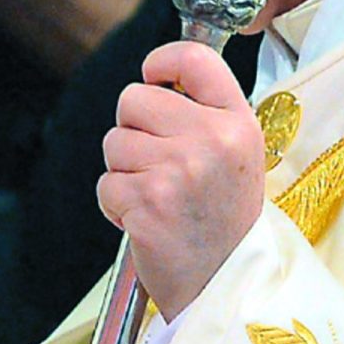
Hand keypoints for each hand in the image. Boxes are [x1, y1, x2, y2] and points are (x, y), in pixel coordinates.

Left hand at [97, 41, 263, 317]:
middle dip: (133, 131)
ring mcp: (179, 170)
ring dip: (124, 171)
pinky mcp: (148, 201)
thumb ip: (203, 113)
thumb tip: (154, 76)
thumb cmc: (221, 219)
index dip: (161, 61)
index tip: (153, 77)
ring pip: (114, 142)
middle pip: (133, 99)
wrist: (226, 285)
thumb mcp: (235, 156)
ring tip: (158, 198)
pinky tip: (147, 221)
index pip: (194, 58)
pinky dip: (116, 205)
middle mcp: (212, 139)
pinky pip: (106, 184)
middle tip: (160, 166)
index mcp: (238, 123)